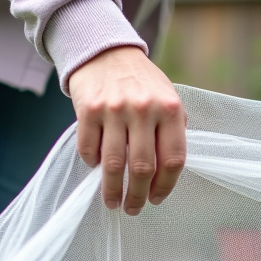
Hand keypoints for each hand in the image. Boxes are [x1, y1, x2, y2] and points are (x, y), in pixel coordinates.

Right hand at [68, 46, 186, 214]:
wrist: (106, 52)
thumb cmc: (141, 82)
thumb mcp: (168, 98)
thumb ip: (172, 130)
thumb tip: (168, 173)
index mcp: (169, 109)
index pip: (173, 160)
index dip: (165, 186)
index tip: (156, 199)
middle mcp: (143, 109)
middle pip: (142, 168)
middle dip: (137, 196)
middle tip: (133, 208)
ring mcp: (113, 110)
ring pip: (113, 165)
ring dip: (112, 190)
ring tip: (112, 202)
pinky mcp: (87, 110)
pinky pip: (89, 150)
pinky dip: (92, 165)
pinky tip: (96, 168)